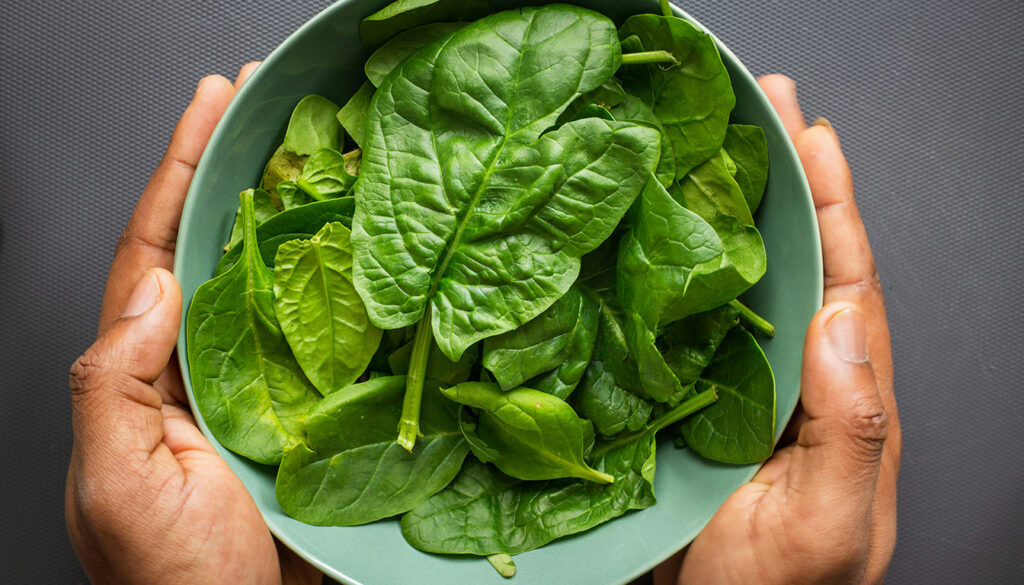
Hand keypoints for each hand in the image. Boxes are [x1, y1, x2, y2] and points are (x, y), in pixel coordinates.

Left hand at [65, 63, 321, 584]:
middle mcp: (197, 365)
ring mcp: (256, 385)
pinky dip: (339, 286)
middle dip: (233, 170)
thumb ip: (110, 385)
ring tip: (319, 153)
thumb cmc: (172, 580)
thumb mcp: (116, 485)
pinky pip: (322, 334)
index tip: (211, 106)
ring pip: (272, 282)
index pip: (153, 251)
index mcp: (142, 373)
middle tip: (267, 104)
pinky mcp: (306, 410)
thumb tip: (152, 286)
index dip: (179, 172)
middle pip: (214, 247)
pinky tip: (363, 250)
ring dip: (292, 216)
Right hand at [655, 75, 901, 584]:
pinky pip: (676, 324)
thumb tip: (843, 322)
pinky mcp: (678, 401)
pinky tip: (646, 233)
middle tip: (760, 104)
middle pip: (792, 260)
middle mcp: (790, 379)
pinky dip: (667, 272)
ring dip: (724, 210)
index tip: (810, 134)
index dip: (830, 203)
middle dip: (782, 179)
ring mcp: (733, 386)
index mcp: (841, 398)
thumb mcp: (832, 526)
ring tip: (707, 144)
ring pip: (734, 282)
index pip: (845, 280)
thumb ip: (855, 430)